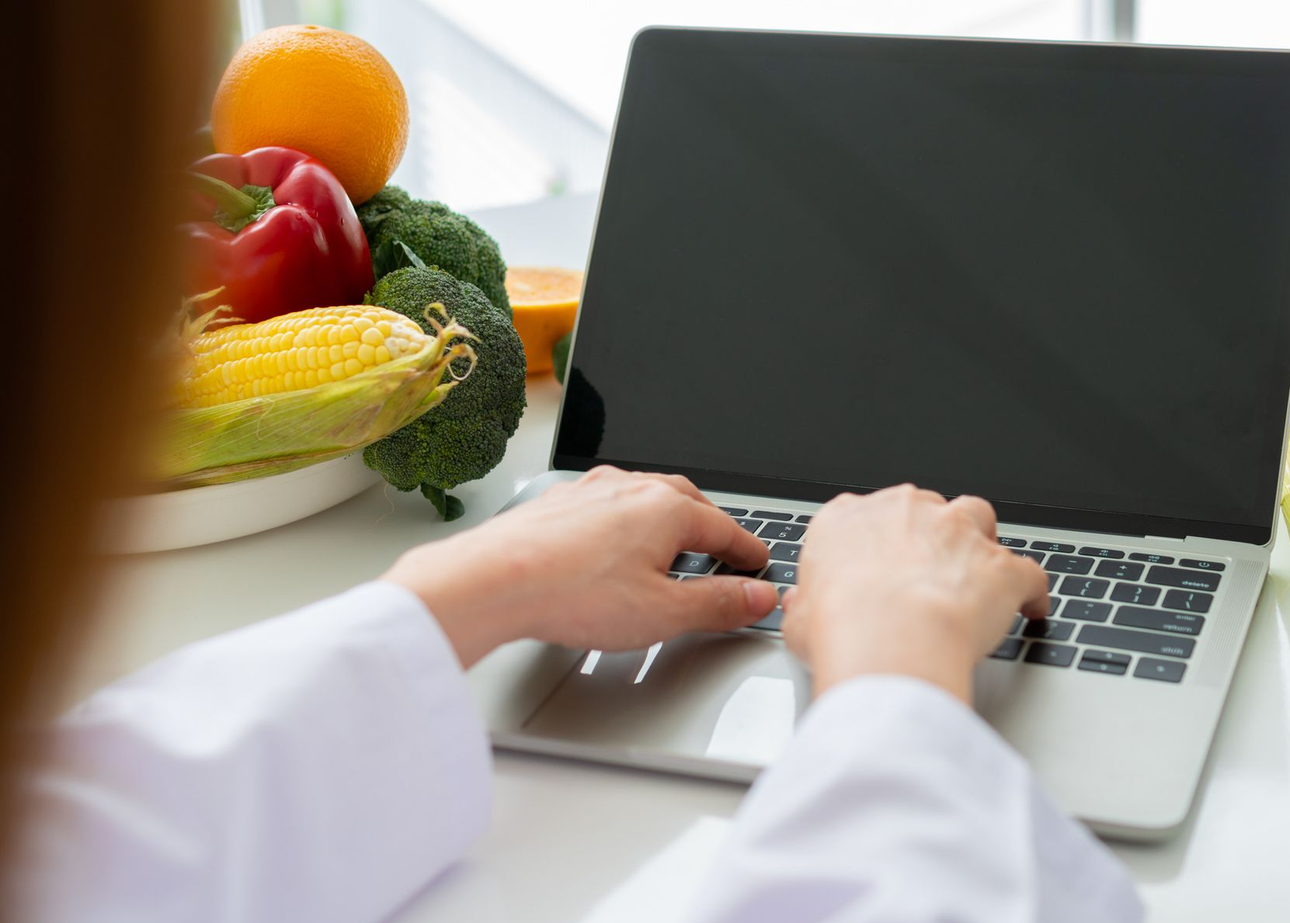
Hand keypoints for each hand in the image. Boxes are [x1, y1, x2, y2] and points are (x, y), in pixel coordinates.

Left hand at [382, 466, 777, 666]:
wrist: (493, 579)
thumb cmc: (572, 593)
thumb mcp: (663, 613)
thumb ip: (718, 604)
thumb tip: (757, 597)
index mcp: (667, 508)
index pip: (725, 529)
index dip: (747, 551)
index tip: (758, 564)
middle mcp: (630, 488)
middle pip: (687, 502)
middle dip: (710, 526)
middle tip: (723, 551)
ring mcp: (590, 491)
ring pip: (644, 497)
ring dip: (667, 519)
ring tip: (672, 546)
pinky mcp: (558, 503)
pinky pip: (606, 505)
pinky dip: (625, 521)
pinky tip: (615, 543)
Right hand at [781, 485, 1048, 702]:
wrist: (888, 639)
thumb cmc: (839, 627)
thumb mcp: (798, 619)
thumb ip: (804, 605)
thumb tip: (799, 607)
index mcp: (850, 519)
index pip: (864, 515)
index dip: (875, 540)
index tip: (877, 562)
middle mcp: (906, 511)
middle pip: (925, 509)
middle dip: (929, 536)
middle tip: (924, 572)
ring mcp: (957, 532)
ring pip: (978, 518)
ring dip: (980, 541)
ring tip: (977, 572)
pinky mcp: (1000, 566)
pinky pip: (1028, 572)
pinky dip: (1031, 590)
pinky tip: (1031, 607)